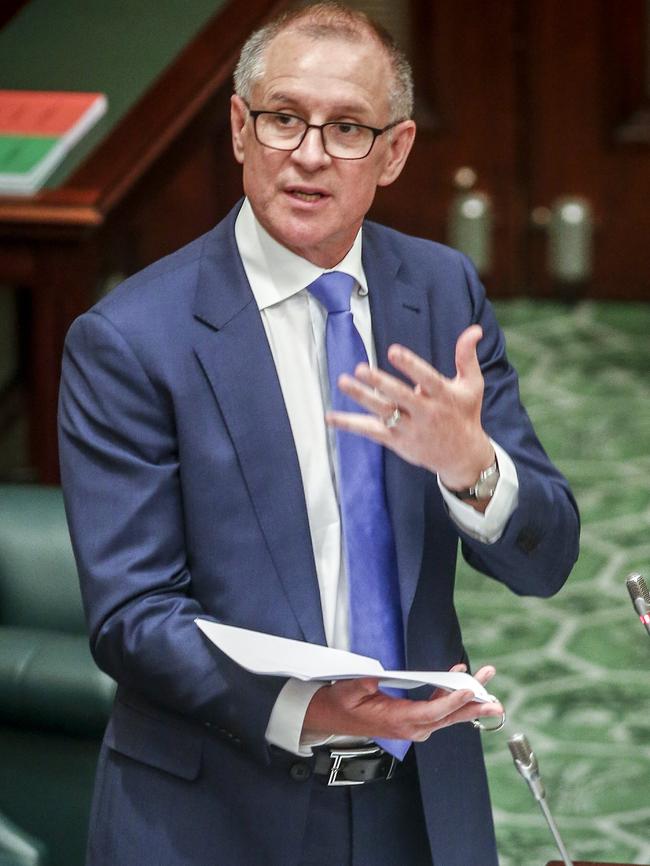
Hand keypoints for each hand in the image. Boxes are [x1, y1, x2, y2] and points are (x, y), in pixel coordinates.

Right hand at [302, 664, 502, 742]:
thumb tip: (379, 674)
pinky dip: (454, 698)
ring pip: (448, 715)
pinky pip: (440, 711)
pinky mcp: (415, 721)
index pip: (431, 712)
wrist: (334, 717)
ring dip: (470, 702)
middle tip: (496, 700)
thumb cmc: (343, 704)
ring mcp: (415, 726)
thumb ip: (366, 682)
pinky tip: (464, 684)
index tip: (470, 690)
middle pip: (448, 716)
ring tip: (488, 686)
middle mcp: (411, 727)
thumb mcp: (350, 690)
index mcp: (397, 720)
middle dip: (474, 706)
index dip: (452, 702)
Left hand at [327, 325, 494, 491]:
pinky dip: (349, 424)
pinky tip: (330, 416)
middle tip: (360, 368)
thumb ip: (466, 356)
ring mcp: (409, 428)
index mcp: (443, 397)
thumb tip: (474, 329)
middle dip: (380, 382)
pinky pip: (369, 431)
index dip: (410, 365)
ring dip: (361, 397)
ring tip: (343, 381)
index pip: (427, 378)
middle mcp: (425, 413)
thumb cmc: (465, 414)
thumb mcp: (471, 385)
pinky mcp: (396, 441)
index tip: (394, 350)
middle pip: (400, 397)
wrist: (463, 456)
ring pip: (382, 412)